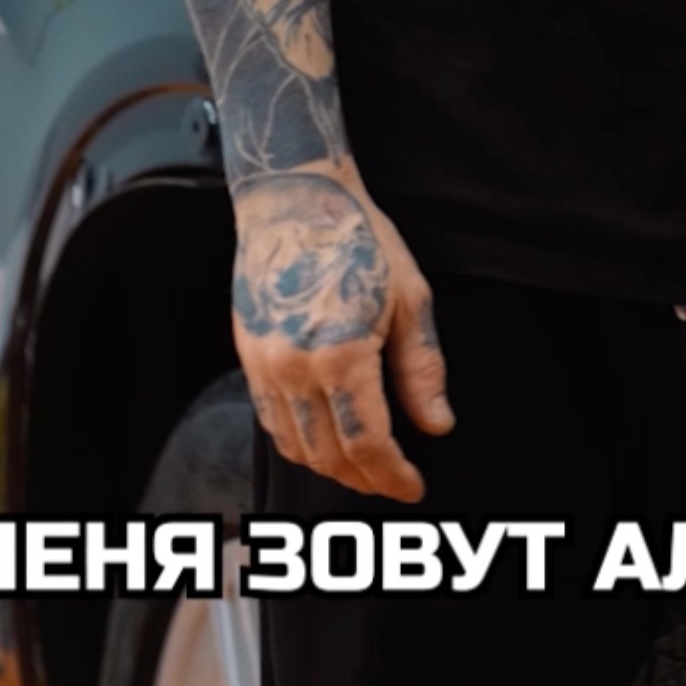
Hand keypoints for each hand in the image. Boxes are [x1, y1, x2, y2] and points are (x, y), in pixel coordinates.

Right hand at [232, 163, 453, 501]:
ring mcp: (265, 365)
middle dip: (366, 479)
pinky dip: (299, 444)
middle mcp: (295, 368)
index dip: (392, 475)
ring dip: (332, 467)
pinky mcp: (248, 356)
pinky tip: (324, 443)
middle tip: (394, 483)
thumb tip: (437, 426)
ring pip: (297, 445)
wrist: (293, 198)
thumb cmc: (359, 238)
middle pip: (330, 454)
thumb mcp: (409, 298)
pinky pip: (271, 421)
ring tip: (364, 468)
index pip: (367, 444)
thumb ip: (422, 369)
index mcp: (341, 354)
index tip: (414, 487)